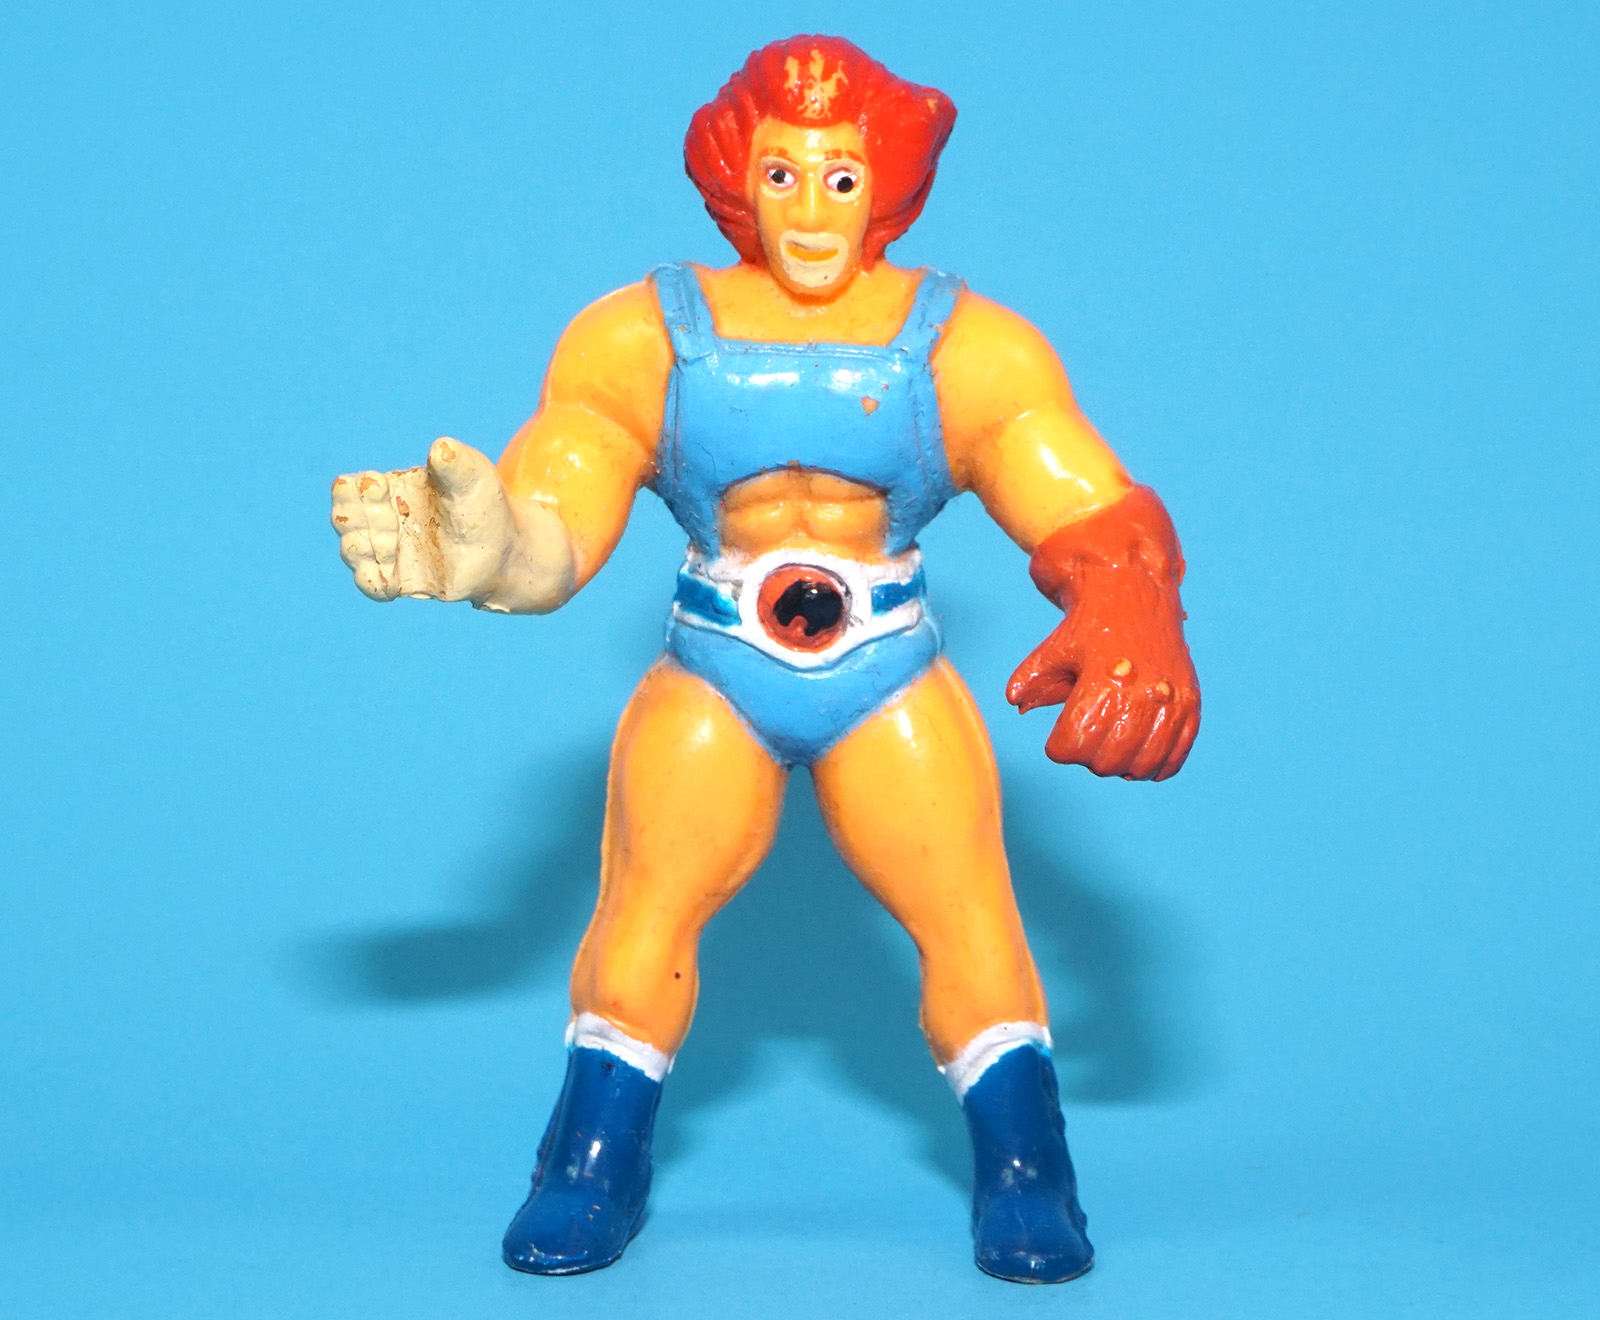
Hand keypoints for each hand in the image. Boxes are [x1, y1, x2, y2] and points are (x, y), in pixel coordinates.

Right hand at [330, 438, 574, 612]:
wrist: (505, 549)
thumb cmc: (486, 507)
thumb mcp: (475, 478)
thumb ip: (456, 463)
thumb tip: (441, 448)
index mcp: (390, 490)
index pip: (351, 488)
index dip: (354, 489)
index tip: (379, 485)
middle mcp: (383, 520)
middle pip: (344, 520)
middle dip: (357, 518)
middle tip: (390, 517)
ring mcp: (390, 552)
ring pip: (353, 552)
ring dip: (363, 548)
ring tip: (393, 542)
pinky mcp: (402, 581)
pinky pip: (372, 585)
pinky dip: (372, 581)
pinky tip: (390, 577)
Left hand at [1007, 571, 1198, 779]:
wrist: (1133, 593)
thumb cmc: (1087, 626)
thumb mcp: (1052, 649)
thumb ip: (1030, 679)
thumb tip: (1015, 700)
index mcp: (1104, 681)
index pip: (1074, 746)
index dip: (1058, 748)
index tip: (1058, 738)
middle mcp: (1142, 693)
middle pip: (1105, 762)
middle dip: (1087, 758)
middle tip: (1084, 738)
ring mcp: (1171, 700)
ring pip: (1141, 767)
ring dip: (1119, 767)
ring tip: (1109, 747)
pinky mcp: (1190, 704)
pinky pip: (1174, 758)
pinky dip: (1154, 767)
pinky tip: (1137, 757)